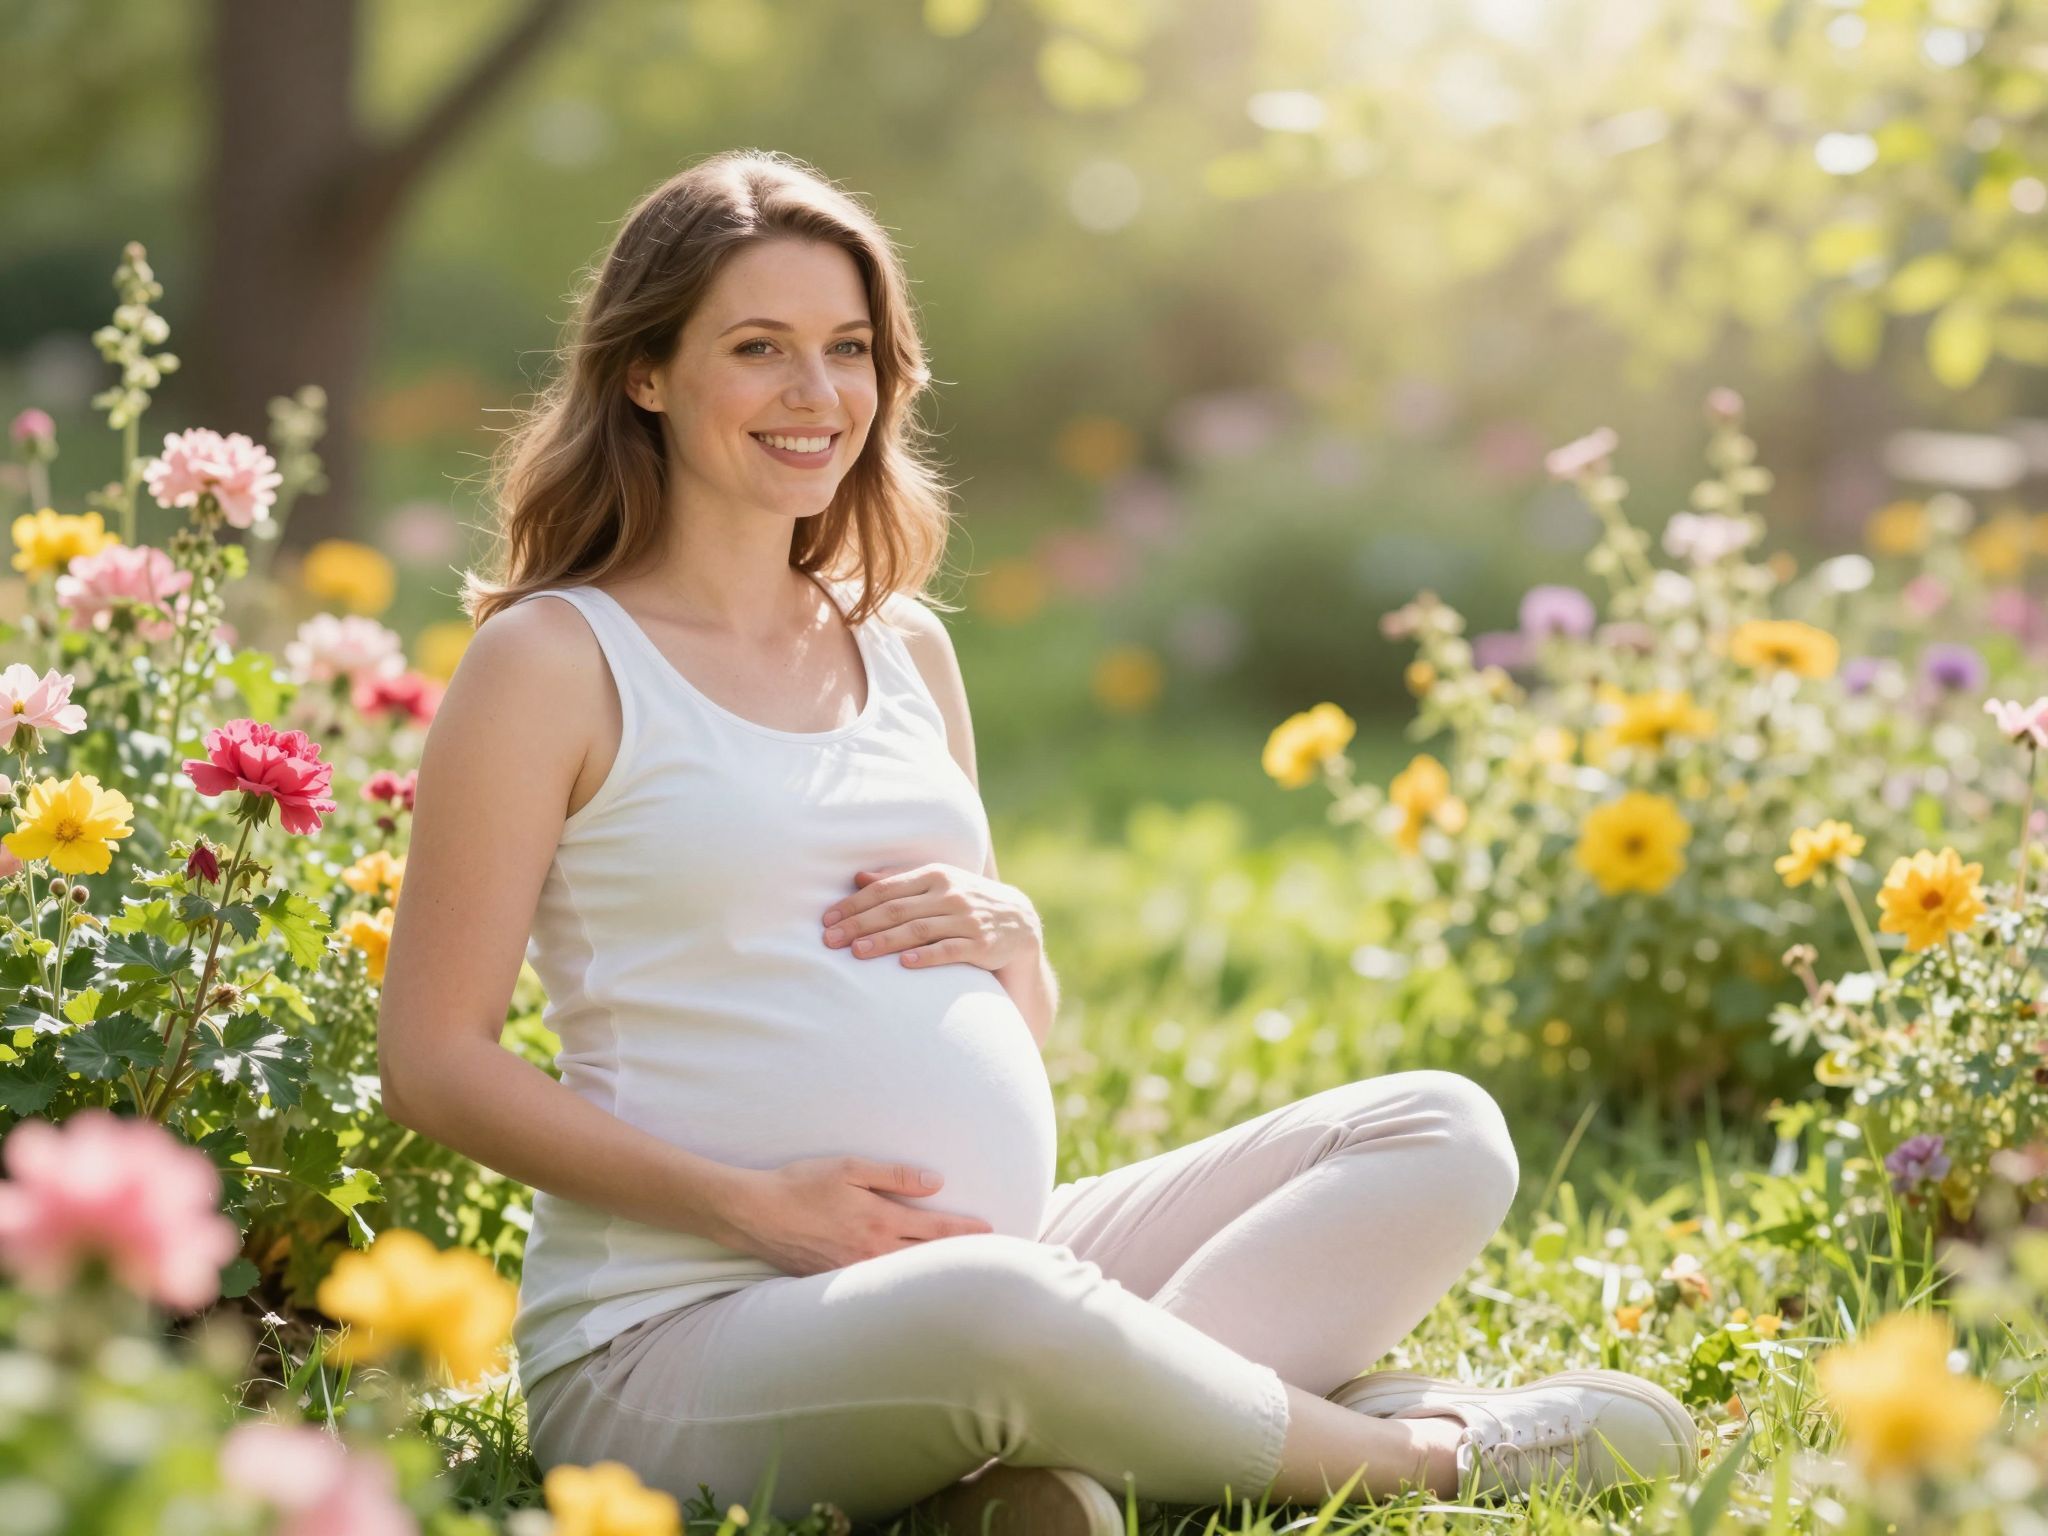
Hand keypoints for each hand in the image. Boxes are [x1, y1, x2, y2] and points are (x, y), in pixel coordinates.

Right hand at [720, 1156, 993, 1275]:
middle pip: (927, 1257)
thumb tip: (936, 1182)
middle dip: (959, 1257)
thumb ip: (895, 1176)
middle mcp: (872, 1252)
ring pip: (904, 1274)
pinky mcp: (834, 1282)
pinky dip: (899, 1284)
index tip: (991, 1231)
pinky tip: (908, 1285)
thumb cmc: (801, 1184)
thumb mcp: (850, 1168)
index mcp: (880, 1221)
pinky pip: (876, 1284)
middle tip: (988, 1258)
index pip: (936, 1228)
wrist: (755, 1214)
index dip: (966, 1229)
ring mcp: (854, 1272)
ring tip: (957, 1274)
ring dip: (932, 1273)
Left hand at [820, 862, 1040, 970]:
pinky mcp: (982, 945)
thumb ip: (900, 881)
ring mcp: (967, 919)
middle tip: (830, 940)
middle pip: (896, 909)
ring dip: (884, 941)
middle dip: (859, 925)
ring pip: (918, 930)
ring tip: (856, 953)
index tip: (827, 920)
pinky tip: (904, 964)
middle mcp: (950, 893)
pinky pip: (950, 950)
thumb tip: (858, 877)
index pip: (886, 889)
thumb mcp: (938, 884)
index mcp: (935, 874)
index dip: (854, 904)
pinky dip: (927, 956)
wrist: (1020, 922)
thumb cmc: (967, 903)